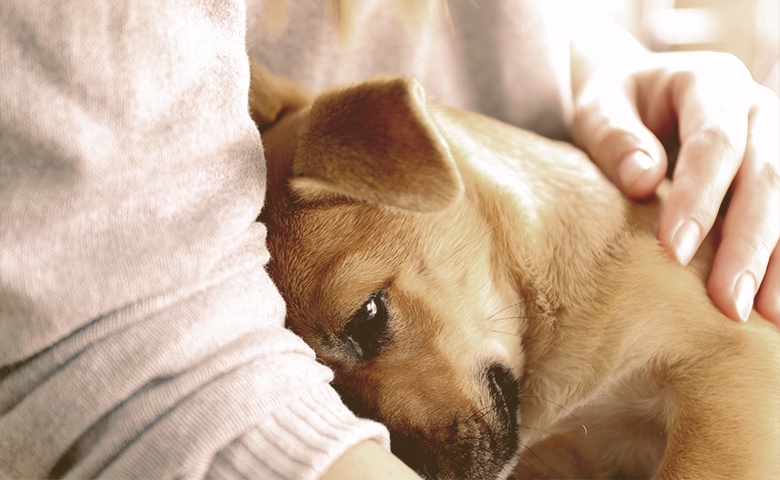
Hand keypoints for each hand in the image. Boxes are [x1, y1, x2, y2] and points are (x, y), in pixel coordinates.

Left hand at [571, 50, 779, 325]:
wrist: (640, 94)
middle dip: (749, 244)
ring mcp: (776, 141)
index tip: (675, 251)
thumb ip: (614, 137)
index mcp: (712, 83)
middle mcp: (758, 110)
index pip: (715, 142)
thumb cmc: (614, 104)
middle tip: (727, 303)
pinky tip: (775, 305)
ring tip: (766, 318)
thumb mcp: (599, 107)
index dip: (698, 197)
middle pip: (768, 176)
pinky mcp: (777, 175)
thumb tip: (643, 180)